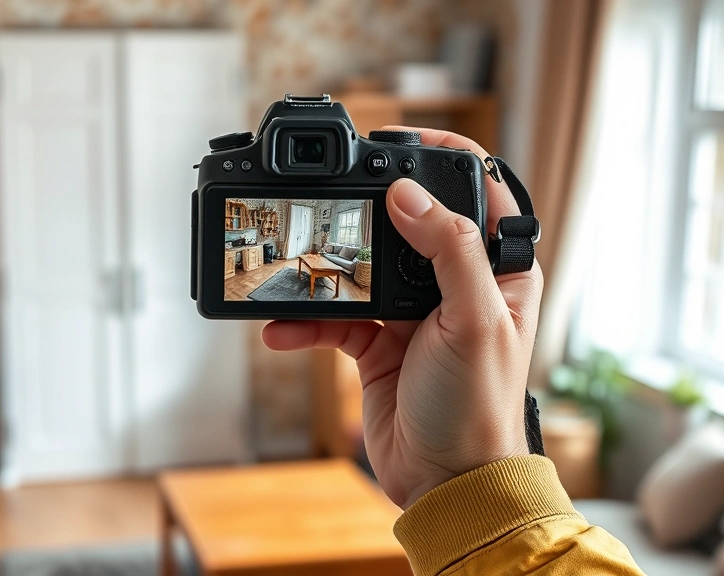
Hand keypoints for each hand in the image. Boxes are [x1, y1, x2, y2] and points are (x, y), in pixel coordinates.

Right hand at [262, 128, 542, 508]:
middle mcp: (455, 284)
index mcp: (498, 270)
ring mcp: (412, 314)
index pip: (476, 190)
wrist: (446, 482)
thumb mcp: (472, 321)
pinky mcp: (376, 344)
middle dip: (363, 216)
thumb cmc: (479, 407)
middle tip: (327, 206)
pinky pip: (333, 318)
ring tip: (291, 276)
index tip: (399, 141)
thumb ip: (448, 250)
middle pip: (405, 224)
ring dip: (322, 277)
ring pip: (359, 271)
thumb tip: (407, 193)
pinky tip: (280, 329)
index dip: (442, 158)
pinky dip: (304, 322)